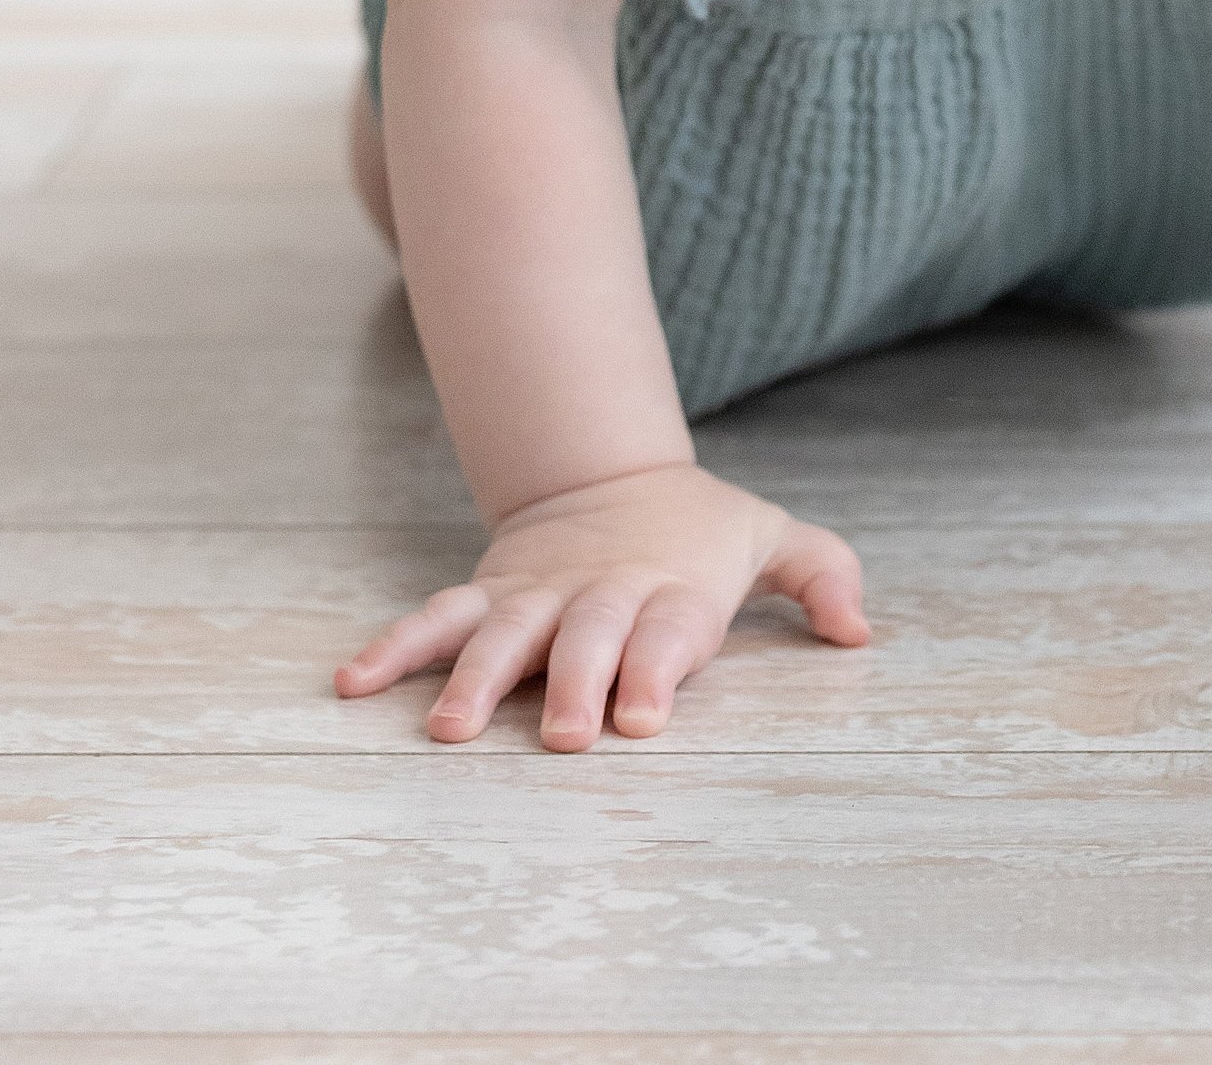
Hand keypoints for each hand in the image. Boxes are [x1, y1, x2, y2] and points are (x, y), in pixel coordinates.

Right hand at [334, 458, 870, 748]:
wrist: (608, 473)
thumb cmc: (698, 532)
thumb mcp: (767, 536)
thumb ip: (820, 574)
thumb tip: (860, 629)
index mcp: (670, 589)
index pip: (668, 631)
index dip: (656, 669)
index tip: (642, 717)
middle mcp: (600, 596)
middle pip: (585, 640)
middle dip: (575, 685)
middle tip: (565, 738)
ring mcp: (537, 596)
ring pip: (501, 635)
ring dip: (474, 680)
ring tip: (446, 728)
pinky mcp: (489, 594)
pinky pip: (435, 620)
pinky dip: (394, 647)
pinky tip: (351, 683)